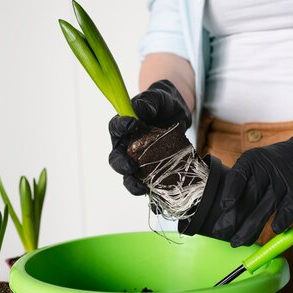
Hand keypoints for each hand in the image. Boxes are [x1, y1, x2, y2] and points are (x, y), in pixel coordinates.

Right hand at [108, 80, 191, 194]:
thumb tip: (141, 110)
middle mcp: (125, 145)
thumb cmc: (162, 102)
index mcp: (122, 125)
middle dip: (122, 165)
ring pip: (128, 175)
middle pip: (116, 158)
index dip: (120, 127)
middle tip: (131, 167)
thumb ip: (149, 101)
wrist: (176, 113)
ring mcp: (137, 159)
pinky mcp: (150, 169)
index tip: (131, 124)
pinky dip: (150, 191)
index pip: (115, 127)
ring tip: (142, 188)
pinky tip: (156, 195)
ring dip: (133, 183)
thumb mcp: (159, 96)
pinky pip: (146, 182)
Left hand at [212, 119, 292, 246]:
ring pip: (266, 207)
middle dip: (234, 218)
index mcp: (251, 161)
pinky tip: (272, 231)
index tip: (224, 207)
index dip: (231, 191)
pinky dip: (281, 220)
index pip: (239, 176)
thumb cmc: (269, 167)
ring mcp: (284, 181)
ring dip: (251, 227)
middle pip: (250, 196)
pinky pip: (289, 209)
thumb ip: (239, 183)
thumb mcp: (252, 165)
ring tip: (237, 241)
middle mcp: (267, 170)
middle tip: (221, 234)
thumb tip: (223, 213)